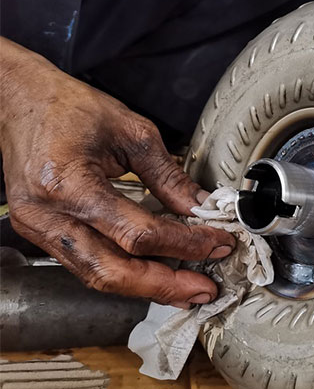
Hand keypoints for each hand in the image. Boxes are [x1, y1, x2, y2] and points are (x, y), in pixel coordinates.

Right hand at [0, 38, 235, 307]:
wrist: (18, 99)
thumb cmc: (68, 107)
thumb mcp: (132, 133)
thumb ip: (168, 177)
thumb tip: (202, 208)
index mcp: (69, 185)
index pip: (138, 234)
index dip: (184, 244)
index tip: (218, 244)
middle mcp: (48, 216)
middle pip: (112, 271)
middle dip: (165, 286)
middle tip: (205, 290)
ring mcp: (39, 229)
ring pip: (97, 276)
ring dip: (147, 288)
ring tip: (187, 290)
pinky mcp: (41, 233)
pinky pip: (87, 265)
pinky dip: (125, 273)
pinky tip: (155, 275)